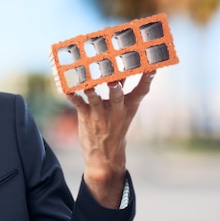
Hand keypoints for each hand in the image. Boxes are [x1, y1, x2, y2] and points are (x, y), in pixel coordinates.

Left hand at [66, 71, 155, 207]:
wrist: (105, 156)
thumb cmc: (115, 126)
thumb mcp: (124, 110)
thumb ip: (121, 89)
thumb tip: (120, 70)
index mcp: (129, 106)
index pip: (142, 90)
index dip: (147, 77)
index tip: (152, 65)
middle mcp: (116, 110)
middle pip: (117, 95)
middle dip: (116, 87)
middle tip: (114, 80)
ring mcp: (100, 114)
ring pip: (96, 99)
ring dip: (92, 91)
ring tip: (87, 84)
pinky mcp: (86, 116)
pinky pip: (79, 104)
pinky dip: (73, 96)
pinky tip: (67, 90)